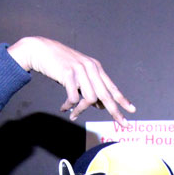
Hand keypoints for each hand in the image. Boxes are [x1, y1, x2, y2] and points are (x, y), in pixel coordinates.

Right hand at [7, 36, 135, 124]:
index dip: (122, 100)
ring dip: (81, 110)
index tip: (132, 111)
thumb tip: (99, 105)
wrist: (41, 50)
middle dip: (115, 111)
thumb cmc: (59, 64)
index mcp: (96, 68)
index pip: (112, 87)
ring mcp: (80, 70)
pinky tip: (64, 108)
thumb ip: (90, 86)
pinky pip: (74, 98)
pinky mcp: (68, 74)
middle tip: (122, 124)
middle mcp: (91, 68)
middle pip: (106, 95)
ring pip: (90, 99)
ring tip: (73, 115)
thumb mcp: (79, 74)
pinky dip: (69, 106)